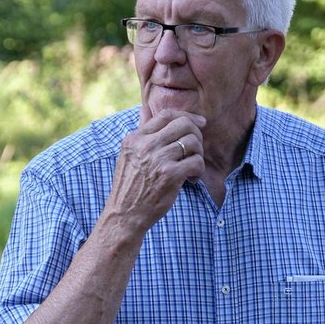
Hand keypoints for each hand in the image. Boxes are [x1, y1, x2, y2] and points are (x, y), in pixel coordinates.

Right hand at [103, 109, 204, 233]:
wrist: (124, 215)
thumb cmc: (130, 186)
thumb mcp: (128, 155)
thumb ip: (140, 133)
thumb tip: (145, 108)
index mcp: (135, 138)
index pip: (166, 115)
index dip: (187, 116)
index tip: (200, 123)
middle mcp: (145, 145)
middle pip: (184, 124)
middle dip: (197, 135)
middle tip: (196, 150)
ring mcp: (157, 159)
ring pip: (193, 142)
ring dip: (198, 154)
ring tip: (192, 168)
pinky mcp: (170, 175)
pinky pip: (196, 161)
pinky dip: (199, 170)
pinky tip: (191, 179)